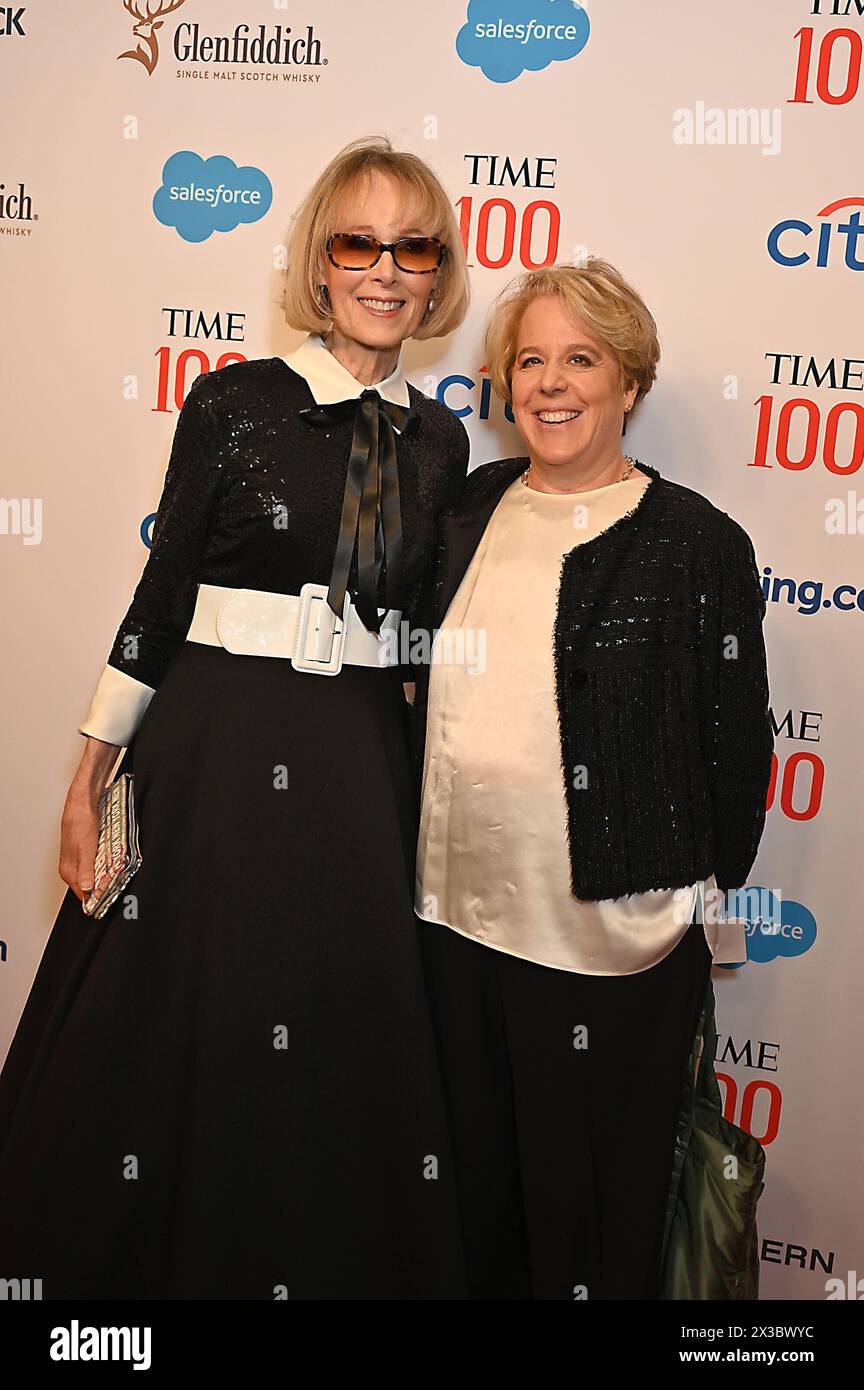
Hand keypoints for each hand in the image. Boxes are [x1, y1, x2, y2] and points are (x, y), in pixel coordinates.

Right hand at [60, 737, 119, 902]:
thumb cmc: (81, 819)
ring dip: (108, 877)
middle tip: (121, 886)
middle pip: (91, 886)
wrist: (83, 798)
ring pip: (97, 874)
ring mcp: (80, 858)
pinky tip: (118, 862)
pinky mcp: (88, 849)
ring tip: (121, 876)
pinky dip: (109, 865)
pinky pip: (99, 863)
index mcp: (68, 870)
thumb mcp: (86, 846)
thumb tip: (88, 890)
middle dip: (105, 888)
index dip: (98, 899)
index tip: (113, 900)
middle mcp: (73, 866)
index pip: (84, 895)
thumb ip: (87, 869)